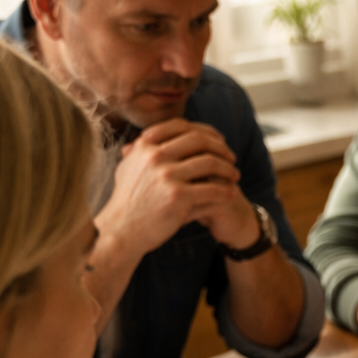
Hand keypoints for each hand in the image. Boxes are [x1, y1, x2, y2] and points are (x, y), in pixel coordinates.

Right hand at [99, 118, 251, 261]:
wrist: (122, 230)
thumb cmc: (128, 200)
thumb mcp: (129, 166)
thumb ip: (144, 148)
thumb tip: (160, 133)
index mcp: (145, 145)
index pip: (181, 126)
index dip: (205, 131)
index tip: (218, 140)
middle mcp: (155, 156)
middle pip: (199, 141)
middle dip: (220, 148)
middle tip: (232, 158)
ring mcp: (167, 176)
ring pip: (210, 163)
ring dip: (227, 169)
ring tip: (235, 176)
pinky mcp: (178, 197)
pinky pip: (212, 189)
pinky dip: (225, 190)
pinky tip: (231, 193)